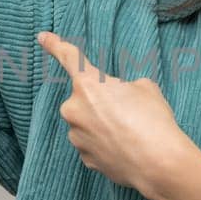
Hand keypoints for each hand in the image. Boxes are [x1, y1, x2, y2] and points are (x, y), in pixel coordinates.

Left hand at [36, 30, 195, 198]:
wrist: (158, 162)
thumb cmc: (152, 120)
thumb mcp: (146, 88)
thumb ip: (124, 87)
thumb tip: (121, 97)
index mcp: (88, 84)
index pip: (69, 57)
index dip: (55, 45)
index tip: (42, 37)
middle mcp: (74, 109)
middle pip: (85, 99)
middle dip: (101, 102)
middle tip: (127, 111)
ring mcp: (77, 136)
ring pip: (87, 123)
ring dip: (103, 124)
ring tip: (131, 132)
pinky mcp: (84, 158)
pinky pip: (92, 144)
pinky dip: (106, 144)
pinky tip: (125, 148)